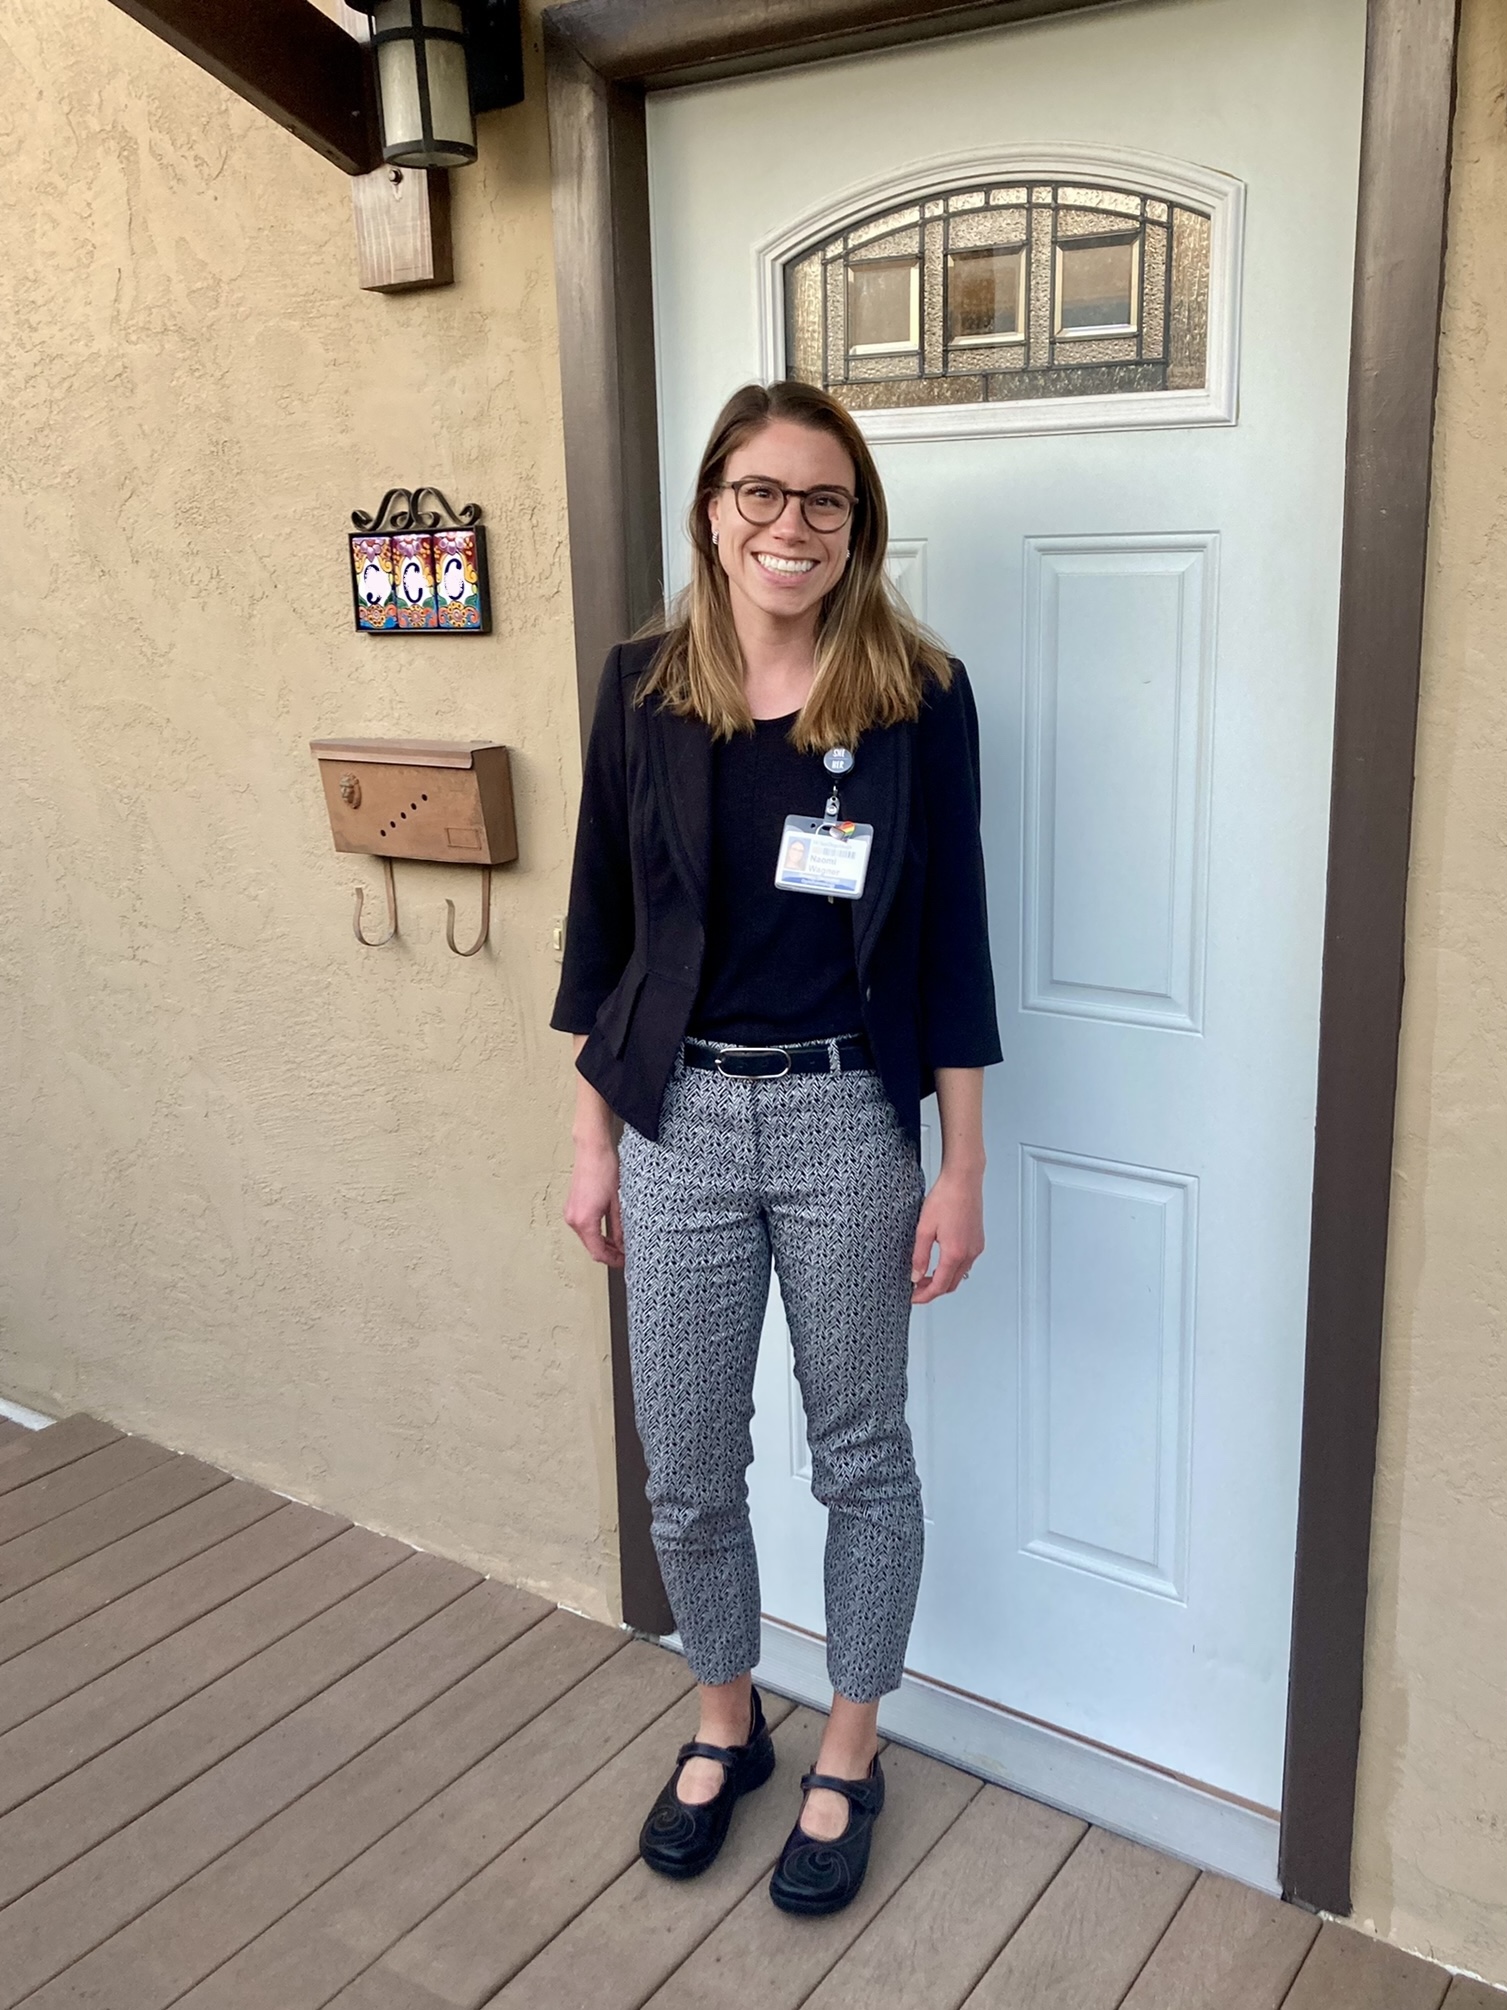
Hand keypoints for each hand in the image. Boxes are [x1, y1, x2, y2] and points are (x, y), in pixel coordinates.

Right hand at [564, 1138, 623, 1266]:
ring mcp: (571, 1212)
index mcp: (585, 1221)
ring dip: (603, 1243)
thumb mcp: (618, 1202)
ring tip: (621, 1244)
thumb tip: (623, 1244)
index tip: (625, 1261)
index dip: (613, 1260)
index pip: (598, 1252)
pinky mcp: (573, 1206)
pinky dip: (596, 1232)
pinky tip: (609, 1231)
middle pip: (591, 1247)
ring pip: (587, 1237)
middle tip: (626, 1255)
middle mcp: (573, 1219)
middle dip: (609, 1253)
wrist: (592, 1148)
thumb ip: (619, 1227)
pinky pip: (584, 1227)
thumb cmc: (605, 1169)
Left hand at [910, 1165, 983, 1303]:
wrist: (963, 1180)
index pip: (939, 1286)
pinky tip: (940, 1262)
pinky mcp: (978, 1241)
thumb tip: (915, 1276)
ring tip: (924, 1275)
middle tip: (915, 1288)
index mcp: (955, 1253)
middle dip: (932, 1290)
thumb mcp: (924, 1228)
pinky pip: (966, 1263)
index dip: (924, 1296)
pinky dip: (952, 1269)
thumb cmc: (945, 1198)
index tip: (913, 1298)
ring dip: (943, 1280)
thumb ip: (919, 1256)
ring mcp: (976, 1247)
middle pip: (951, 1284)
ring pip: (959, 1275)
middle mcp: (969, 1254)